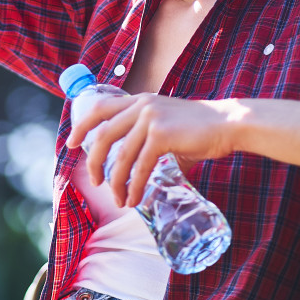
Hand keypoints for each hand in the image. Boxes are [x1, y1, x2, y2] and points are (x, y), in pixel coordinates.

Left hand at [65, 94, 248, 207]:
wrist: (228, 123)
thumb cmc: (199, 129)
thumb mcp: (166, 123)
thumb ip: (147, 137)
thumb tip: (134, 166)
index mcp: (139, 100)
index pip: (99, 108)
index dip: (82, 126)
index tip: (72, 144)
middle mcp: (140, 105)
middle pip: (103, 136)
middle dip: (95, 163)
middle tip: (95, 182)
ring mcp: (150, 119)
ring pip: (120, 156)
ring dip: (116, 182)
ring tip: (120, 200)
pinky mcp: (161, 135)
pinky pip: (140, 166)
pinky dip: (135, 186)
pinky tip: (135, 199)